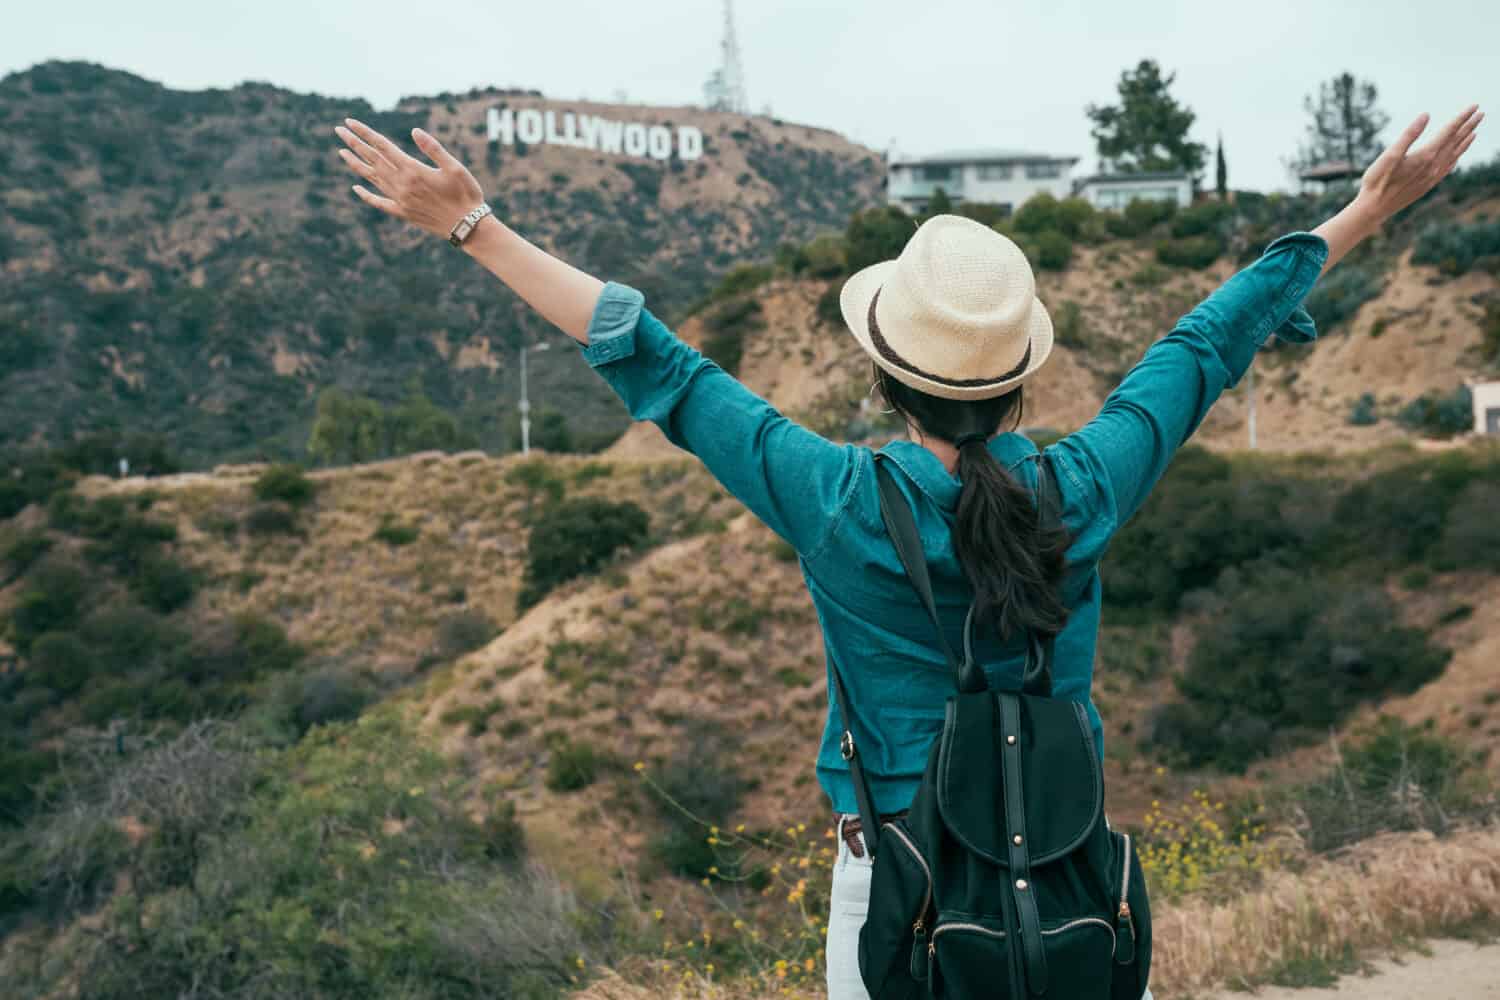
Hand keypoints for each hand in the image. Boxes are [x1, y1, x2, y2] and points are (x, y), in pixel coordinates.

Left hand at [333, 117, 487, 239]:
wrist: (468, 227)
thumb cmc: (466, 194)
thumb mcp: (455, 167)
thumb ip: (433, 149)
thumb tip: (414, 131)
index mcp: (413, 170)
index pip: (382, 146)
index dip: (365, 133)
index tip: (350, 122)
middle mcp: (402, 184)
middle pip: (372, 159)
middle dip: (354, 143)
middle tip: (339, 130)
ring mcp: (400, 200)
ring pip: (372, 178)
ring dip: (356, 164)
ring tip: (341, 151)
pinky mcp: (403, 213)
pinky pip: (379, 202)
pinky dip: (366, 195)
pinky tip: (355, 189)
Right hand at [1354, 105, 1482, 226]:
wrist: (1374, 208)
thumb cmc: (1377, 180)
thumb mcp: (1389, 154)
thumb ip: (1409, 134)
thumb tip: (1426, 115)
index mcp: (1426, 155)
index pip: (1449, 132)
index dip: (1462, 118)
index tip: (1475, 106)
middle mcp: (1433, 166)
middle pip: (1455, 141)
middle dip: (1469, 126)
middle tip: (1481, 113)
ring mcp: (1432, 176)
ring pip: (1454, 155)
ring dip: (1465, 142)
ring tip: (1475, 131)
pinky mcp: (1427, 185)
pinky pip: (1447, 168)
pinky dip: (1456, 158)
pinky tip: (1457, 156)